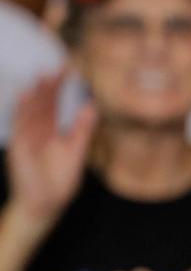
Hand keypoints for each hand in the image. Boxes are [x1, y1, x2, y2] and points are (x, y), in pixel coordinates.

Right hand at [6, 69, 96, 228]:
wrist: (45, 203)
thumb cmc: (60, 180)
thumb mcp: (75, 152)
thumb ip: (82, 130)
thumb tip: (91, 106)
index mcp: (53, 130)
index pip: (56, 104)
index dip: (61, 87)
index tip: (70, 69)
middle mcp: (38, 129)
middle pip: (43, 103)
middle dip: (49, 85)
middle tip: (58, 66)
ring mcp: (27, 136)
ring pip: (31, 110)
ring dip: (36, 93)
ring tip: (43, 75)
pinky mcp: (19, 145)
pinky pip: (20, 124)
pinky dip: (22, 110)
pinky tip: (25, 95)